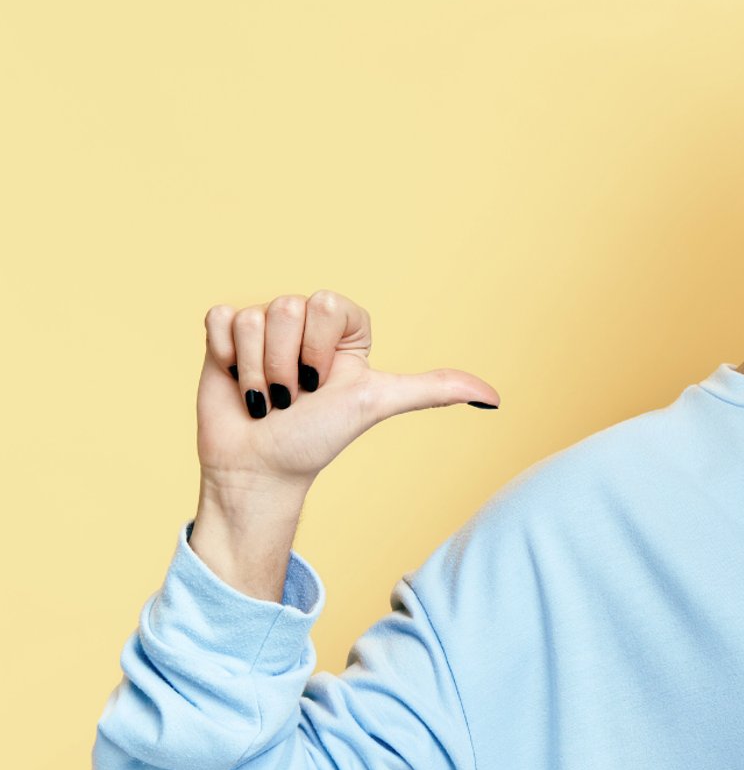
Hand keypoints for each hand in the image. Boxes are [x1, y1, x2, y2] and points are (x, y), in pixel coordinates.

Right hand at [196, 289, 501, 495]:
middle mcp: (304, 322)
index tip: (326, 385)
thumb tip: (496, 398)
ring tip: (267, 396)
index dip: (323, 349)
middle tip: (294, 395)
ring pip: (255, 318)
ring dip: (257, 370)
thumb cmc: (319, 438)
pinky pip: (221, 318)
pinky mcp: (224, 334)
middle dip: (289, 365)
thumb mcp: (378, 404)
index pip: (328, 302)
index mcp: (343, 329)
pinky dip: (226, 358)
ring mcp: (264, 328)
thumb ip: (433, 390)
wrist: (261, 467)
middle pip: (288, 308)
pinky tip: (236, 382)